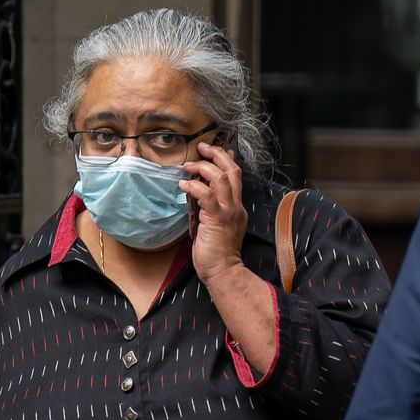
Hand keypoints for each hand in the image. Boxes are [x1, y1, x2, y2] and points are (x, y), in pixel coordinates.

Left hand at [179, 142, 247, 282]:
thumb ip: (210, 208)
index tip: (211, 150)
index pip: (235, 175)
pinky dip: (193, 186)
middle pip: (232, 170)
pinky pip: (206, 195)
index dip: (225, 159)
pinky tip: (183, 185)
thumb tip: (198, 192)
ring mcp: (228, 212)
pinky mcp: (216, 219)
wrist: (223, 272)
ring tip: (188, 167)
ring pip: (221, 178)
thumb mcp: (215, 225)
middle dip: (217, 154)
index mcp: (236, 207)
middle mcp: (235, 206)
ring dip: (202, 168)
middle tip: (202, 147)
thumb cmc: (216, 253)